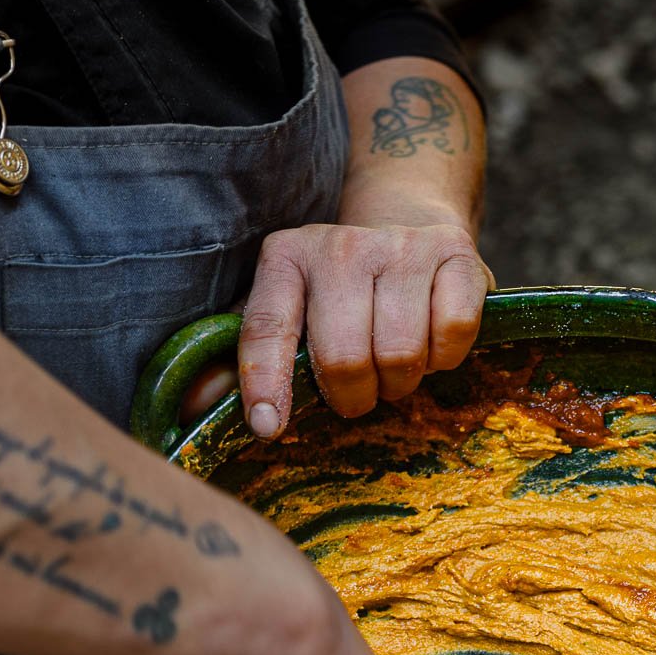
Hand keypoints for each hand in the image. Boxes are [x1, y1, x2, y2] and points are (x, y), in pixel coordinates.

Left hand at [224, 221, 493, 435]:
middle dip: (354, 395)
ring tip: (394, 367)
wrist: (408, 226)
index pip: (268, 329)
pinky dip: (445, 357)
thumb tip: (198, 409)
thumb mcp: (286, 313)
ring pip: (401, 353)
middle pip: (344, 357)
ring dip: (401, 381)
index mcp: (285, 257)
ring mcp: (401, 245)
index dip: (266, 384)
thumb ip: (243, 362)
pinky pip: (452, 333)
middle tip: (360, 392)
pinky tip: (432, 344)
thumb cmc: (339, 292)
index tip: (268, 428)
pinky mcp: (457, 252)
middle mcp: (339, 245)